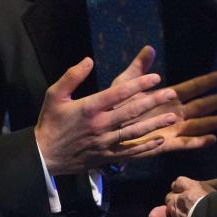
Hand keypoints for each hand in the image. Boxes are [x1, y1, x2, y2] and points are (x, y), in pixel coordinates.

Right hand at [35, 49, 177, 175]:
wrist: (43, 156)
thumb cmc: (50, 122)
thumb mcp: (54, 94)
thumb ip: (72, 76)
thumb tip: (89, 60)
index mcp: (89, 108)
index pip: (119, 93)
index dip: (139, 84)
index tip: (155, 77)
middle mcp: (100, 125)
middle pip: (132, 111)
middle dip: (154, 101)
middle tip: (171, 93)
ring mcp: (104, 142)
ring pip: (135, 132)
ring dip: (155, 124)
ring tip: (172, 116)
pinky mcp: (106, 156)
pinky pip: (130, 152)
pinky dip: (146, 147)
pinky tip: (159, 141)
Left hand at [113, 47, 216, 153]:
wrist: (104, 129)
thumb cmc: (115, 105)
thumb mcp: (126, 83)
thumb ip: (139, 67)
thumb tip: (150, 48)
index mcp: (166, 96)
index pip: (192, 87)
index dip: (207, 82)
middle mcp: (173, 112)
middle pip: (201, 106)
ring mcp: (172, 128)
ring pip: (198, 124)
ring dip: (213, 121)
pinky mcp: (165, 144)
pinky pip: (185, 143)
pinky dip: (198, 142)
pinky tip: (213, 139)